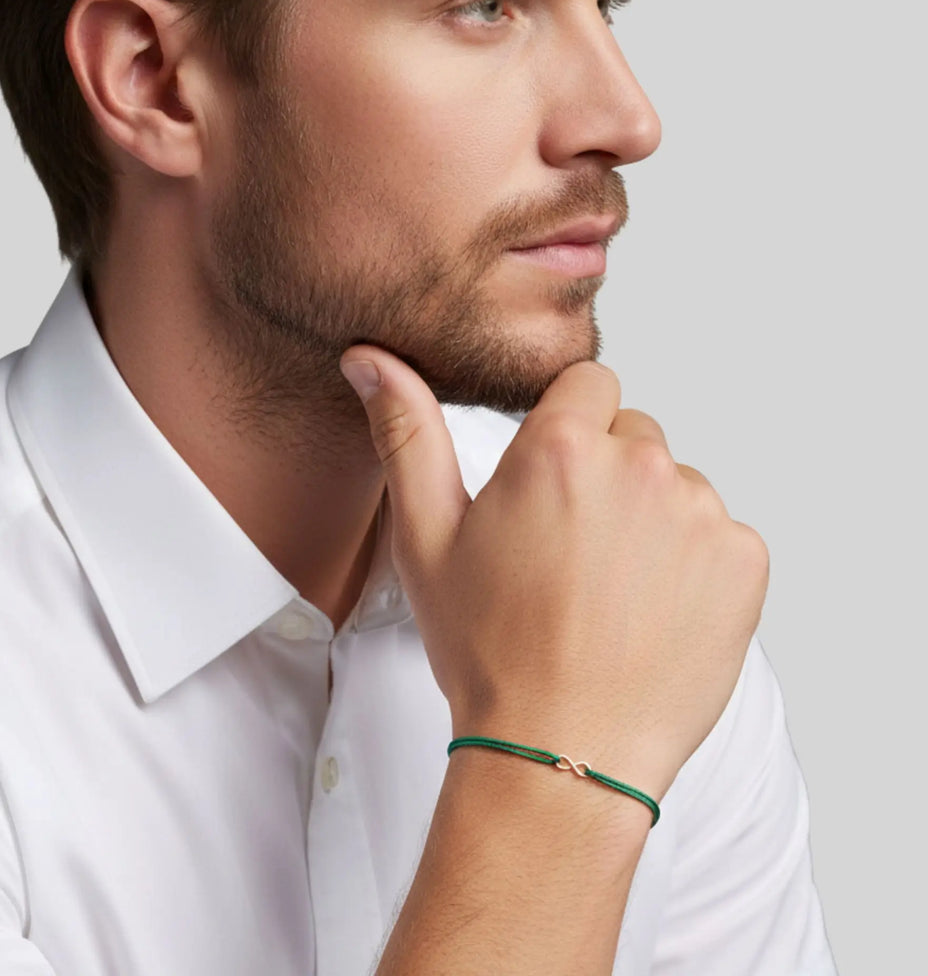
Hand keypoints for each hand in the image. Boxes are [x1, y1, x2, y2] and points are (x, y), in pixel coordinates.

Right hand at [340, 351, 768, 803]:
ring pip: (675, 485)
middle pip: (632, 434)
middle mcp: (640, 465)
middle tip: (569, 550)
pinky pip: (718, 533)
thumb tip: (370, 358)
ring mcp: (700, 513)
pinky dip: (693, 563)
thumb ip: (406, 433)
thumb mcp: (426, 537)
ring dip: (649, 520)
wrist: (561, 753)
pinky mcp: (743, 561)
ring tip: (609, 591)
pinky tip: (651, 612)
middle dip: (605, 474)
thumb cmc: (488, 649)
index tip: (549, 486)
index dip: (565, 432)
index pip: (587, 384)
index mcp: (561, 447)